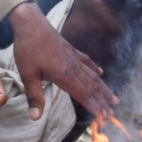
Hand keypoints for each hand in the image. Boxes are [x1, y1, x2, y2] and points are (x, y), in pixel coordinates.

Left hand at [6, 2, 116, 119]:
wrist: (31, 24)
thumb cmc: (28, 49)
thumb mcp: (28, 75)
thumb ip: (34, 97)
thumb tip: (35, 118)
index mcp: (64, 75)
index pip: (83, 94)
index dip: (93, 106)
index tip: (103, 117)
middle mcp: (73, 67)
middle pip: (91, 86)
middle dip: (102, 100)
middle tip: (113, 112)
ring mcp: (73, 57)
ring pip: (92, 75)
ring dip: (103, 88)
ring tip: (114, 97)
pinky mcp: (71, 50)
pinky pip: (87, 61)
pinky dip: (95, 68)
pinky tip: (101, 73)